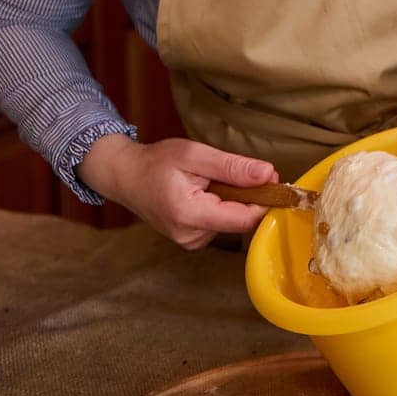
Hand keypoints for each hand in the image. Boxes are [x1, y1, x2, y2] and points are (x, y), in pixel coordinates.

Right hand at [78, 134, 277, 249]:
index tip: (271, 178)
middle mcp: (190, 235)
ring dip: (231, 199)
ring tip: (206, 181)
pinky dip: (220, 206)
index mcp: (190, 215)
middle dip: (245, 195)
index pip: (245, 218)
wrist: (126, 176)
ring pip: (232, 221)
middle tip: (229, 171)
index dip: (264, 199)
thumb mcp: (195, 154)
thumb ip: (232, 167)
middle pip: (241, 219)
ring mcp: (190, 240)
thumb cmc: (156, 162)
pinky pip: (220, 222)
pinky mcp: (192, 239)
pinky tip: (202, 193)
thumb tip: (268, 174)